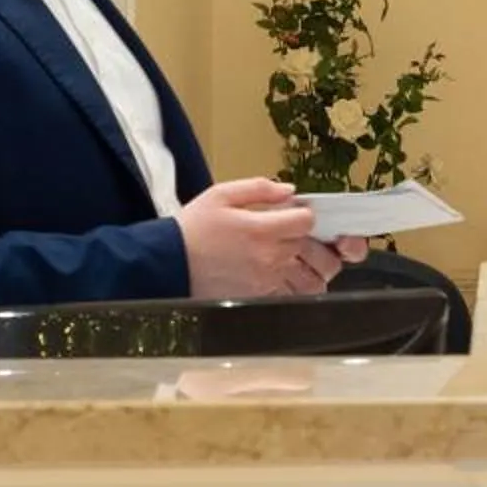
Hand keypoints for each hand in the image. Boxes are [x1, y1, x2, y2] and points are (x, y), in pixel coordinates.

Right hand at [177, 179, 340, 297]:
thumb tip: (289, 191)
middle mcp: (270, 257)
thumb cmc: (193, 228)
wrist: (169, 263)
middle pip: (317, 251)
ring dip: (314, 269)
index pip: (307, 221)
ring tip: (302, 260)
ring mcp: (267, 281)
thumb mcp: (221, 194)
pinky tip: (288, 276)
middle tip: (301, 237)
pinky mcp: (260, 297)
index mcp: (262, 229)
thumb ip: (259, 188)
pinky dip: (298, 288)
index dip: (304, 214)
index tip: (293, 214)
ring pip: (313, 281)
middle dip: (315, 242)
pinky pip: (294, 297)